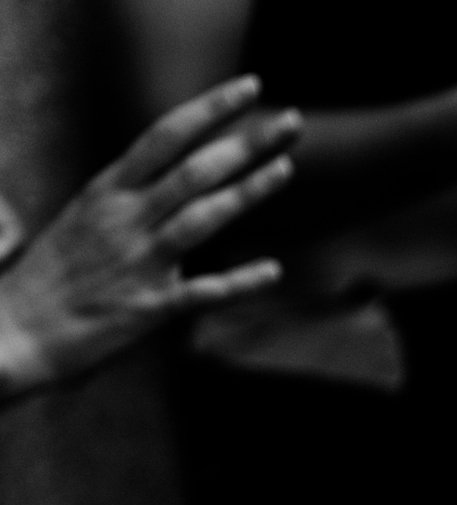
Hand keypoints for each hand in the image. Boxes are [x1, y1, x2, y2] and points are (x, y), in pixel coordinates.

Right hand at [0, 75, 300, 396]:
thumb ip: (128, 197)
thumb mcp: (85, 218)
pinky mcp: (147, 309)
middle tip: (293, 122)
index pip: (165, 136)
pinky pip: (201, 292)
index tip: (251, 87)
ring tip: (287, 168)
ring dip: (247, 192)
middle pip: (194, 169)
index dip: (210, 109)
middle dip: (246, 143)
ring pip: (201, 217)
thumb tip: (164, 179)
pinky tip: (273, 271)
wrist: (15, 330)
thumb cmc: (54, 275)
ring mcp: (138, 262)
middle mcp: (125, 218)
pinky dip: (239, 282)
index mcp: (109, 191)